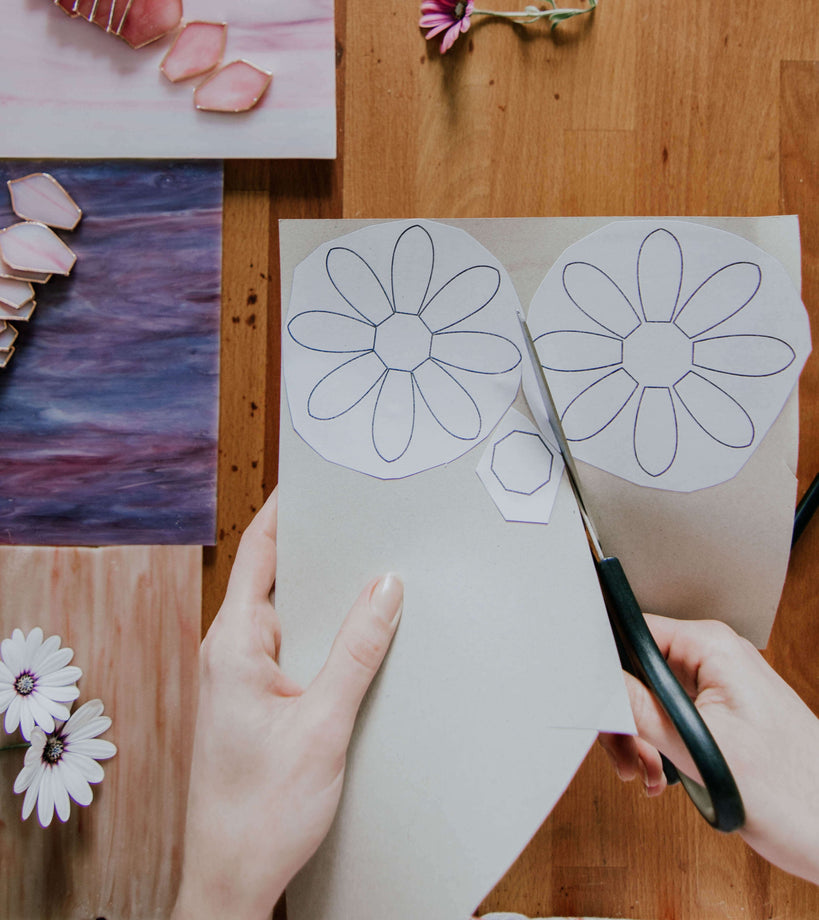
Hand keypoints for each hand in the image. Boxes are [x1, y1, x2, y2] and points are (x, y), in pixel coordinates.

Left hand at [172, 489, 403, 919]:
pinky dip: (321, 635)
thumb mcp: (323, 724)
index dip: (284, 512)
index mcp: (233, 646)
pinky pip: (289, 649)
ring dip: (324, 598)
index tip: (313, 480)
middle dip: (318, 552)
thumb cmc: (262, 812)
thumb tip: (387, 587)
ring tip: (371, 577)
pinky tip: (355, 638)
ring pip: (287, 617)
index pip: (257, 555)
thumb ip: (356, 651)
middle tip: (365, 525)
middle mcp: (229, 654)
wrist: (232, 880)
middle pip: (275, 579)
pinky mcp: (253, 702)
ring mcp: (239, 679)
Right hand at [599, 615, 818, 883]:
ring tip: (647, 772)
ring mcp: (719, 685)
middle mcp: (716, 658)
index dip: (604, 667)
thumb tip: (596, 683)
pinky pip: (671, 717)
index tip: (595, 703)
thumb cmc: (793, 793)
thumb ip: (640, 710)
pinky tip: (663, 774)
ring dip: (638, 738)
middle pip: (637, 670)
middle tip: (624, 755)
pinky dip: (658, 747)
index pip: (634, 632)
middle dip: (623, 716)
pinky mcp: (721, 712)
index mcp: (713, 647)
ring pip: (650, 698)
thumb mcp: (699, 749)